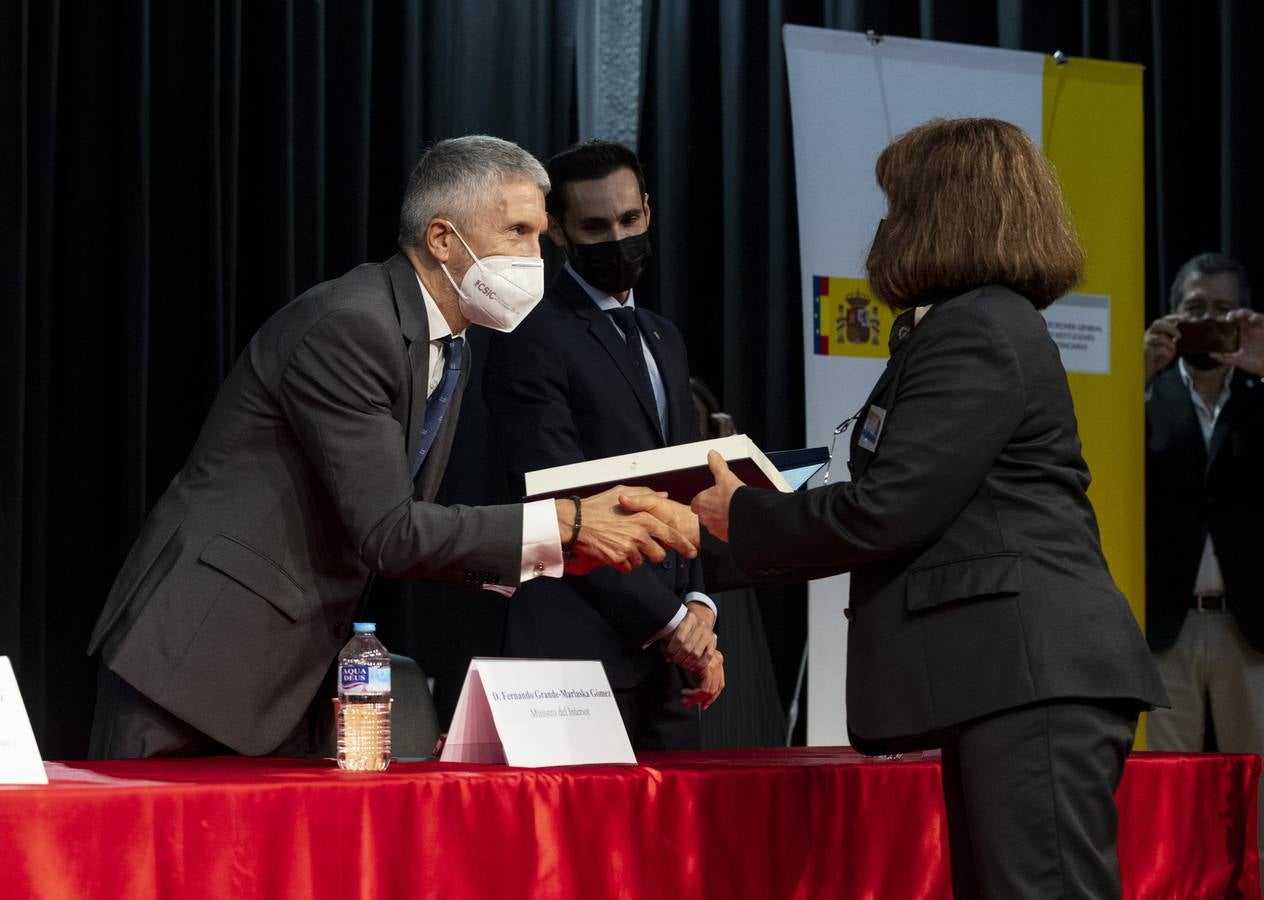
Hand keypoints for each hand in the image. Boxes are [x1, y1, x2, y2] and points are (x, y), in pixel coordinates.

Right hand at [558, 485, 697, 573]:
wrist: (576, 522)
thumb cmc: (598, 507)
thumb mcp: (622, 492)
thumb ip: (646, 495)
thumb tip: (664, 495)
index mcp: (644, 518)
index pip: (671, 536)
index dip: (684, 546)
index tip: (692, 552)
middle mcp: (640, 534)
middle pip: (659, 554)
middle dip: (654, 553)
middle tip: (644, 548)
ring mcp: (629, 548)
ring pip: (642, 561)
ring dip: (635, 556)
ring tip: (621, 544)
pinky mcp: (618, 559)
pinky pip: (628, 567)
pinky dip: (623, 562)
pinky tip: (614, 550)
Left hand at [663, 602, 716, 672]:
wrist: (700, 621)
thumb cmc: (684, 627)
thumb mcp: (674, 629)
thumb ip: (668, 642)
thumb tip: (668, 658)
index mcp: (689, 619)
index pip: (679, 638)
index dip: (672, 649)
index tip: (669, 653)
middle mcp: (700, 625)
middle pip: (687, 647)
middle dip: (679, 658)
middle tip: (675, 661)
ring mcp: (708, 633)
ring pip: (696, 653)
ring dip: (688, 662)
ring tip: (683, 664)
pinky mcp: (714, 641)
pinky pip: (708, 656)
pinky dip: (700, 664)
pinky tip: (693, 666)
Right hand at [682, 650, 724, 709]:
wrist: (679, 636)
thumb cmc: (684, 648)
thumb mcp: (693, 663)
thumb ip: (697, 675)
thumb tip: (697, 693)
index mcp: (717, 660)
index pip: (719, 684)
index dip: (712, 696)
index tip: (704, 704)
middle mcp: (718, 661)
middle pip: (716, 687)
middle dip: (704, 699)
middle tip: (692, 702)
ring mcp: (713, 664)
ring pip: (710, 689)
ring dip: (696, 697)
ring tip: (686, 698)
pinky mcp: (706, 667)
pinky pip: (704, 687)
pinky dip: (695, 693)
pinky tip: (686, 692)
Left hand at [689, 451, 745, 542]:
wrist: (747, 518)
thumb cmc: (734, 499)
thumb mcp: (725, 476)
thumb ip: (717, 465)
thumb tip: (712, 454)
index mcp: (702, 502)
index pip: (696, 503)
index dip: (704, 500)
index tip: (711, 498)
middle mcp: (705, 518)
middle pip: (704, 515)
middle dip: (713, 511)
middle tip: (724, 506)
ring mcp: (714, 529)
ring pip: (714, 525)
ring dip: (720, 521)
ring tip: (731, 514)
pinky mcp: (724, 538)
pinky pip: (724, 534)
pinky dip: (729, 529)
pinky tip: (737, 523)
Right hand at [1144, 314, 1181, 384]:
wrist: (1147, 371)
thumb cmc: (1158, 358)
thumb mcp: (1171, 347)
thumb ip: (1177, 339)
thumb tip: (1188, 329)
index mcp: (1156, 332)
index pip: (1164, 320)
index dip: (1174, 317)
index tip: (1186, 317)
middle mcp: (1149, 335)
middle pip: (1158, 323)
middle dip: (1171, 328)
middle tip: (1180, 336)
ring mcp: (1145, 342)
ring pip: (1158, 337)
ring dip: (1169, 342)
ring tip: (1173, 348)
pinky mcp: (1144, 351)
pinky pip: (1157, 349)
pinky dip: (1165, 351)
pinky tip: (1168, 355)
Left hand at [1212, 308, 1263, 376]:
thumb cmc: (1256, 363)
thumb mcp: (1238, 361)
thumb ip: (1225, 358)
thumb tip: (1211, 354)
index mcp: (1240, 335)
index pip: (1230, 324)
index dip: (1223, 320)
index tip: (1217, 321)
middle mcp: (1248, 329)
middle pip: (1238, 316)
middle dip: (1232, 314)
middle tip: (1226, 318)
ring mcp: (1257, 327)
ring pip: (1249, 314)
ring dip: (1242, 312)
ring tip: (1237, 316)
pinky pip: (1262, 318)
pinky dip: (1257, 317)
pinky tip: (1252, 319)